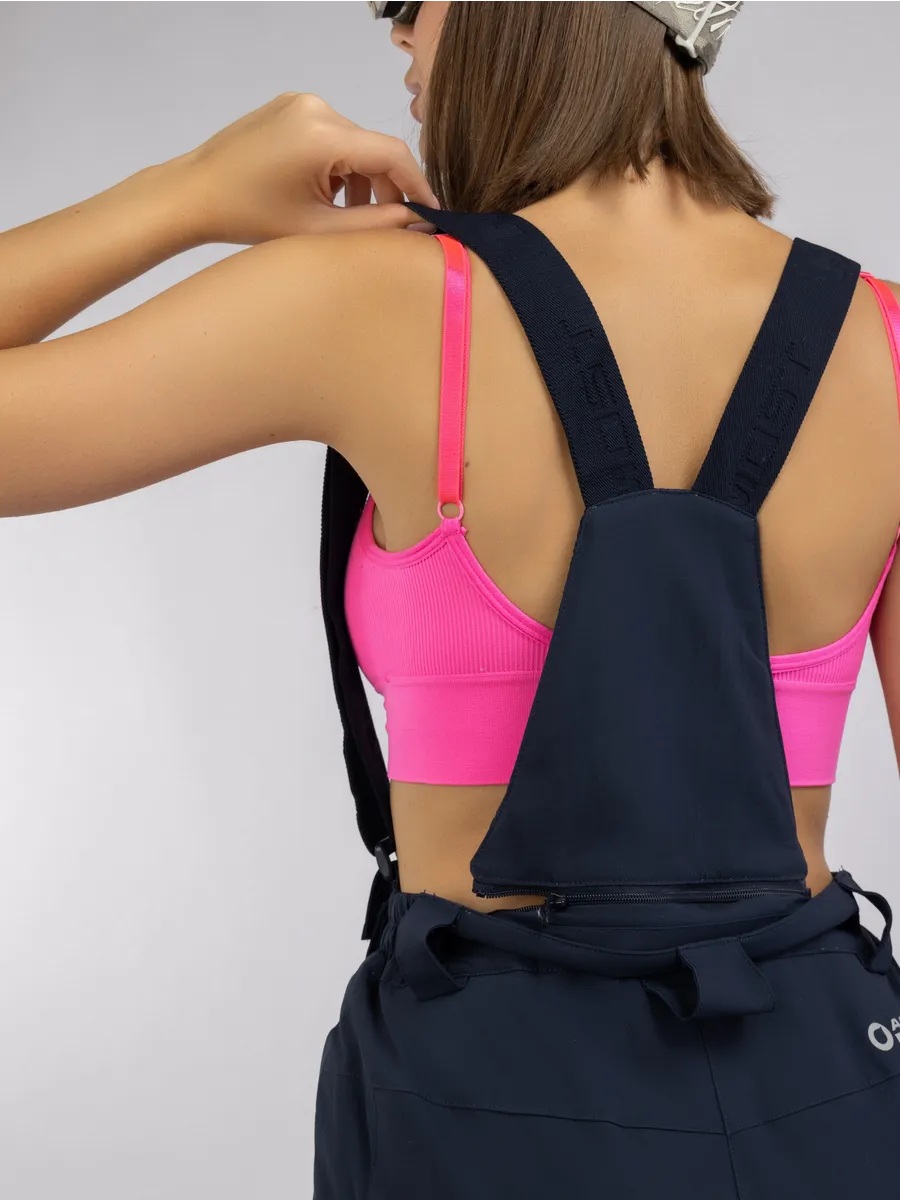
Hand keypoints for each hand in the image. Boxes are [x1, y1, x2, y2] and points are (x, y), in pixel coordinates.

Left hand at [176, 92, 439, 244]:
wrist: (193, 194)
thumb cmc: (249, 217)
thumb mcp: (318, 229)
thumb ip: (375, 225)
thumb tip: (419, 223)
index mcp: (323, 134)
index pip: (391, 154)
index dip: (417, 186)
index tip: (431, 215)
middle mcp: (317, 107)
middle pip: (373, 148)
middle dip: (387, 188)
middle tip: (390, 226)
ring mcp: (301, 103)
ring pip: (354, 145)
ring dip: (361, 180)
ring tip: (348, 218)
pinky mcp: (289, 107)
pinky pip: (332, 137)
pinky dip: (339, 167)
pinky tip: (325, 197)